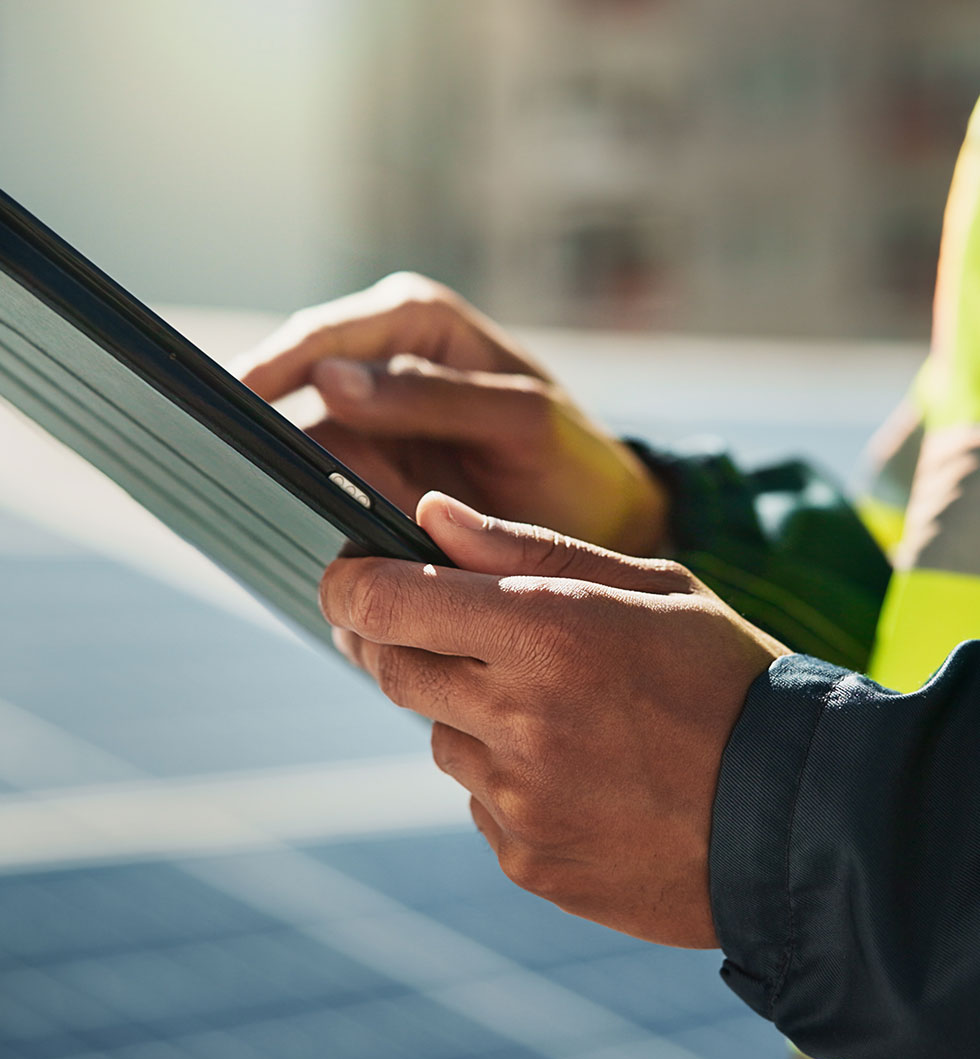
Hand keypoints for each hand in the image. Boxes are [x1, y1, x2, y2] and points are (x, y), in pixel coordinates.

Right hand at [240, 272, 667, 556]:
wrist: (597, 519)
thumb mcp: (520, 418)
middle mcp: (384, 364)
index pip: (324, 336)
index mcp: (417, 323)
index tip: (222, 403)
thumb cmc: (571, 455)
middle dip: (251, 419)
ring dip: (268, 468)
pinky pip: (320, 484)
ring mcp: (374, 422)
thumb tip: (330, 381)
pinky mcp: (371, 473)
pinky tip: (273, 528)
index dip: (269, 367)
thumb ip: (433, 395)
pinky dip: (299, 504)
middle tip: (203, 456)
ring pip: (298, 440)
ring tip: (225, 497)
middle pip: (294, 385)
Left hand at [321, 492, 789, 947]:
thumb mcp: (647, 586)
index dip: (349, 582)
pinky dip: (505, 776)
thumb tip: (428, 513)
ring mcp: (518, 797)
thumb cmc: (727, 679)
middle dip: (400, 639)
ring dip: (468, 711)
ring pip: (438, 736)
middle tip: (444, 627)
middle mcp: (518, 716)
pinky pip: (479, 801)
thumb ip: (526, 547)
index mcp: (547, 630)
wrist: (799, 818)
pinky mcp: (527, 858)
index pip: (387, 600)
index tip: (346, 574)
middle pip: (391, 668)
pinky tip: (576, 770)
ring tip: (555, 709)